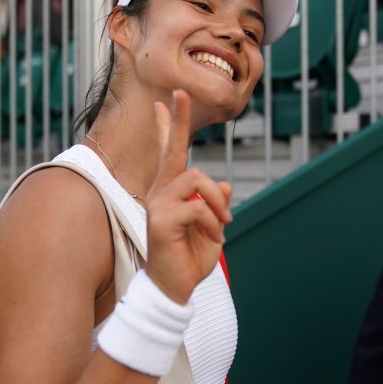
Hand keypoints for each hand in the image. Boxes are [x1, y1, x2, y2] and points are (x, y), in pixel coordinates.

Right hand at [144, 90, 232, 303]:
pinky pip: (198, 207)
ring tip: (221, 226)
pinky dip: (213, 223)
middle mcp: (160, 193)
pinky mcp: (161, 221)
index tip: (169, 99)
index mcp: (170, 192)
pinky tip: (213, 238)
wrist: (173, 289)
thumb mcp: (211, 227)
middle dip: (179, 122)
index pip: (170, 152)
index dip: (171, 125)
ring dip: (218, 204)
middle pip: (175, 151)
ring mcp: (158, 205)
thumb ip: (215, 203)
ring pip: (197, 179)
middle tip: (182, 95)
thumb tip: (223, 182)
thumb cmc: (188, 258)